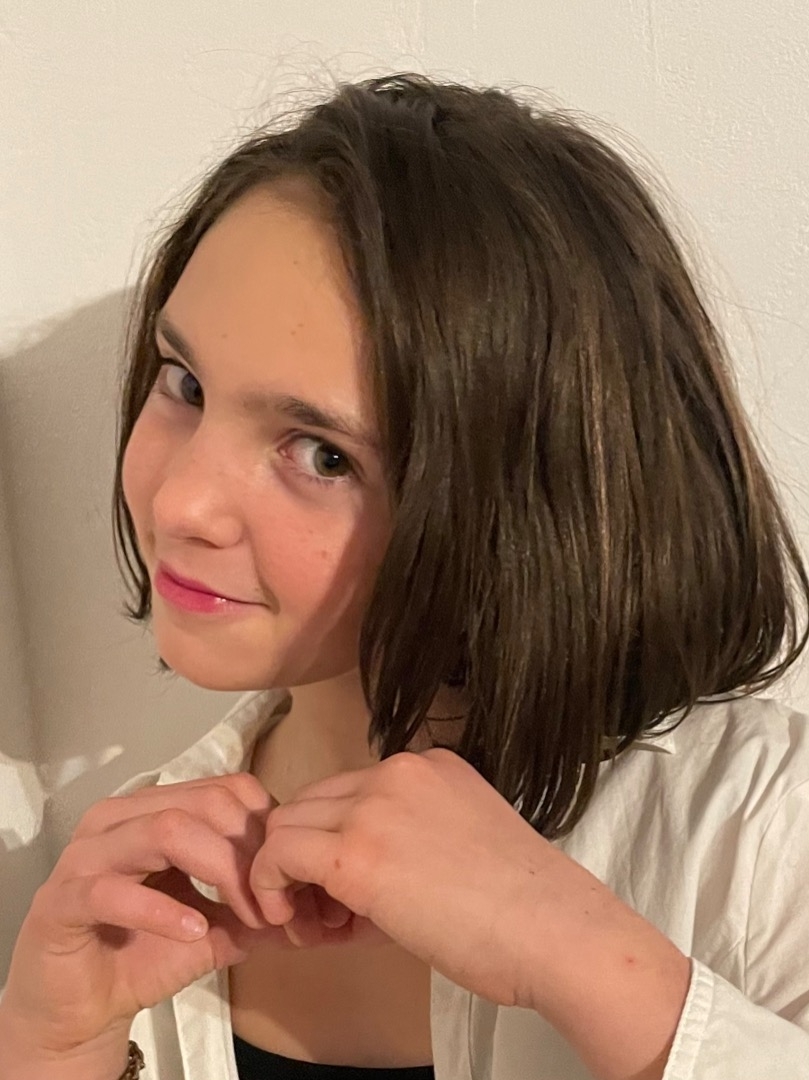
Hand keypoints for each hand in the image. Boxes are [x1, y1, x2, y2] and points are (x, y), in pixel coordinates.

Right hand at [1, 773, 291, 1057]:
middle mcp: (120, 818)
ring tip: (246, 915)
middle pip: (204, 803)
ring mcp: (87, 854)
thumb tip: (311, 902)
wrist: (83, 1007)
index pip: (226, 789)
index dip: (266, 829)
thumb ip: (254, 907)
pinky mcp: (62, 900)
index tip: (291, 877)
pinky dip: (161, 908)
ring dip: (219, 871)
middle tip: (274, 903)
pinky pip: (113, 890)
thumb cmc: (145, 953)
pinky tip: (191, 929)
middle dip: (249, 852)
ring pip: (165, 830)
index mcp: (155, 810)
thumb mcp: (215, 926)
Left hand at [249, 748, 555, 1007]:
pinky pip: (278, 854)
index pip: (348, 793)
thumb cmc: (525, 908)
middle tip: (326, 915)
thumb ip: (408, 843)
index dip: (336, 843)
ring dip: (287, 874)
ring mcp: (374, 806)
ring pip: (286, 824)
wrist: (554, 931)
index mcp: (429, 766)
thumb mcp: (463, 845)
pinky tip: (292, 921)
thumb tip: (356, 885)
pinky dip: (270, 886)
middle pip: (311, 803)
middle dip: (305, 858)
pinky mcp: (354, 853)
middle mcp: (397, 772)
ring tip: (318, 925)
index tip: (348, 894)